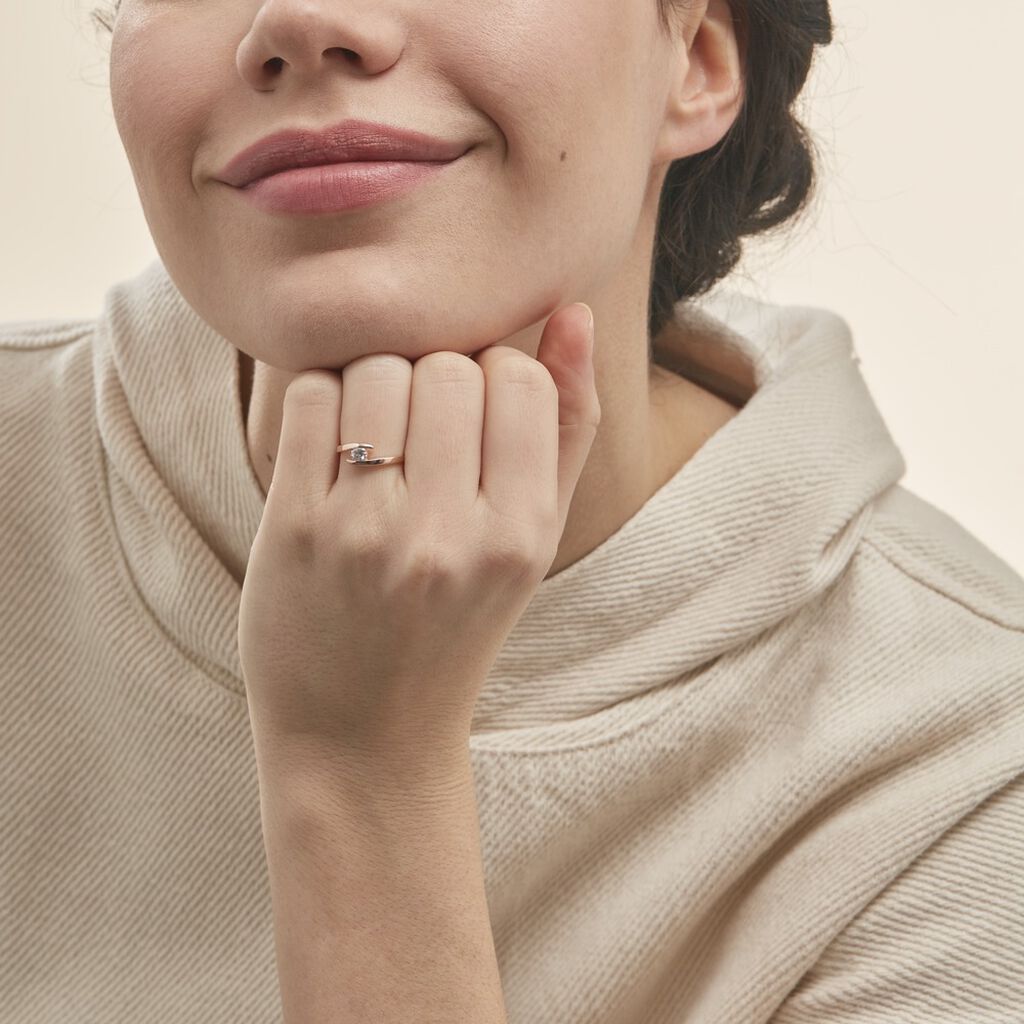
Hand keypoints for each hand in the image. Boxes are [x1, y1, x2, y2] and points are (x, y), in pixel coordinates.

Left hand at [238, 303, 599, 771]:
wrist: (363, 735)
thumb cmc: (457, 628)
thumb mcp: (531, 542)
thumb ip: (565, 427)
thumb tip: (573, 309)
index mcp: (524, 535)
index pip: (517, 376)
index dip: (495, 377)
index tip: (474, 419)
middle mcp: (449, 534)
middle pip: (447, 364)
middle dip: (435, 379)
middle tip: (423, 431)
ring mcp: (366, 532)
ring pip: (377, 369)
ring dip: (376, 384)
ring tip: (379, 438)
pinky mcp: (294, 528)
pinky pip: (310, 395)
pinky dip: (322, 401)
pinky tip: (333, 450)